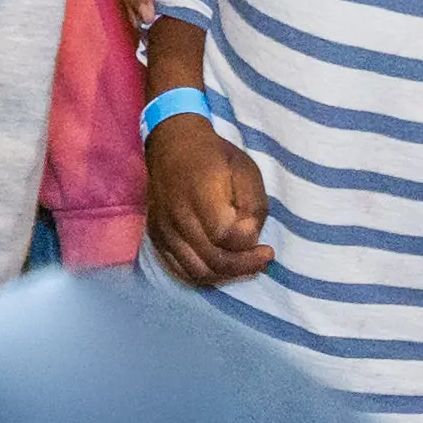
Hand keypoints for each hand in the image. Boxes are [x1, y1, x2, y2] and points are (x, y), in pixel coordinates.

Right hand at [142, 113, 268, 288]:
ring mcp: (163, 229)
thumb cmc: (215, 157)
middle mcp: (177, 215)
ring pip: (196, 272)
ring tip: (245, 266)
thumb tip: (250, 239)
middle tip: (263, 259)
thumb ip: (253, 206)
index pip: (225, 236)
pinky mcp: (157, 238)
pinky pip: (180, 271)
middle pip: (212, 260)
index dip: (248, 246)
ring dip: (226, 276)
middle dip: (244, 266)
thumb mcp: (246, 169)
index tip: (266, 245)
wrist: (173, 146)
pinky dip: (204, 276)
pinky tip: (222, 268)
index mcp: (200, 193)